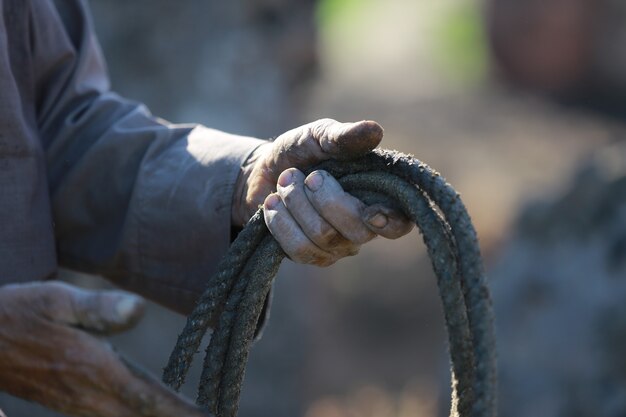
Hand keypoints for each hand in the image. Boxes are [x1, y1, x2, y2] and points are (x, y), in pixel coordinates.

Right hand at [0, 282, 209, 416]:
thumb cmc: (19, 312)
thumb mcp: (57, 298)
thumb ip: (99, 307)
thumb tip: (138, 309)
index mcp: (92, 368)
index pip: (146, 397)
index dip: (180, 411)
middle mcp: (87, 392)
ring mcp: (77, 402)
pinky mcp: (69, 402)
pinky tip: (148, 412)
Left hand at [232, 118, 412, 265]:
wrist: (263, 170)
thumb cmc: (301, 152)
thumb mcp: (319, 136)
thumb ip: (344, 136)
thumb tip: (375, 130)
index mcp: (376, 196)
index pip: (399, 223)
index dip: (390, 222)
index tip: (371, 211)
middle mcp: (362, 227)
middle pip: (357, 231)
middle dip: (325, 199)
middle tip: (309, 176)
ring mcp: (336, 246)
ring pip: (322, 238)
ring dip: (296, 204)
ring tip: (285, 182)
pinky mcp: (310, 256)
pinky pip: (298, 249)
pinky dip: (280, 221)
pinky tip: (273, 203)